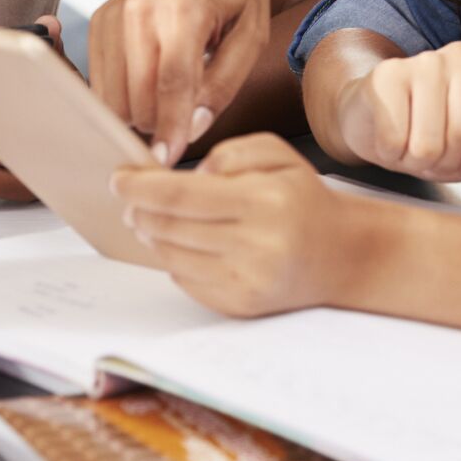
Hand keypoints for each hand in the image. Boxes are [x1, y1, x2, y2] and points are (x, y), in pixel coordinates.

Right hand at [88, 0, 270, 167]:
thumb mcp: (253, 33)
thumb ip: (226, 82)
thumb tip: (194, 127)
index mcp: (184, 7)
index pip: (172, 81)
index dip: (170, 127)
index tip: (169, 160)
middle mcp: (139, 9)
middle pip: (135, 94)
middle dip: (156, 125)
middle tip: (181, 128)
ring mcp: (113, 13)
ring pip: (111, 93)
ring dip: (136, 114)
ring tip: (168, 106)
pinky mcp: (99, 20)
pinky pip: (100, 79)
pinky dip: (121, 97)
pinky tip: (148, 89)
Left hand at [112, 133, 339, 317]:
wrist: (342, 254)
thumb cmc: (303, 199)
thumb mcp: (278, 154)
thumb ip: (230, 154)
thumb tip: (186, 177)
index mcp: (264, 200)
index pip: (181, 195)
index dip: (141, 188)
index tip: (119, 178)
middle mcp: (256, 245)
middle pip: (170, 227)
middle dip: (140, 211)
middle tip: (129, 200)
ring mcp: (246, 281)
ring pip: (172, 256)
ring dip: (153, 236)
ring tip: (152, 220)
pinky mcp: (239, 306)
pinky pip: (186, 280)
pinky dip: (175, 259)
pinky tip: (184, 244)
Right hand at [330, 41, 460, 182]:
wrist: (372, 112)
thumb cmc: (427, 131)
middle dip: (448, 159)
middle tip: (436, 156)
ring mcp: (425, 60)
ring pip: (429, 141)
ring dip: (417, 160)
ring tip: (411, 145)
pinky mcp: (387, 73)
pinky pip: (395, 138)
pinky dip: (391, 153)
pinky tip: (390, 138)